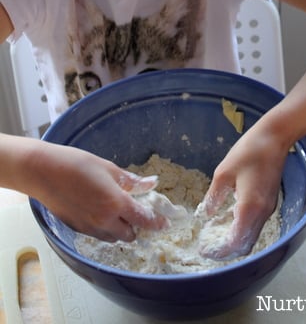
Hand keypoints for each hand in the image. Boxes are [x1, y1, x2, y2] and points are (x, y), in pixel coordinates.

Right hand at [27, 141, 168, 241]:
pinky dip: (105, 228)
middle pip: (130, 234)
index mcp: (116, 203)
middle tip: (136, 212)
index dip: (156, 223)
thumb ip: (131, 181)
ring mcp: (90, 227)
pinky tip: (100, 211)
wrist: (43, 172)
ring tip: (116, 211)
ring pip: (114, 238)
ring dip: (120, 229)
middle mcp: (105, 220)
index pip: (143, 219)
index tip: (164, 223)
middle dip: (136, 226)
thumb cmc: (75, 164)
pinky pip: (99, 235)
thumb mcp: (108, 168)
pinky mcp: (78, 229)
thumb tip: (151, 184)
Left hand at [198, 119, 288, 259]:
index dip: (220, 251)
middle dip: (227, 251)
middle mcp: (262, 213)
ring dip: (235, 241)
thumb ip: (214, 197)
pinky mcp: (270, 202)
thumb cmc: (248, 151)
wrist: (275, 138)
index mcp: (250, 207)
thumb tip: (205, 214)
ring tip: (215, 237)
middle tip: (208, 247)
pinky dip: (242, 230)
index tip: (204, 250)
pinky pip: (255, 225)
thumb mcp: (223, 173)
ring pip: (252, 236)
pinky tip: (228, 222)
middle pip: (246, 244)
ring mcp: (268, 208)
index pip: (236, 242)